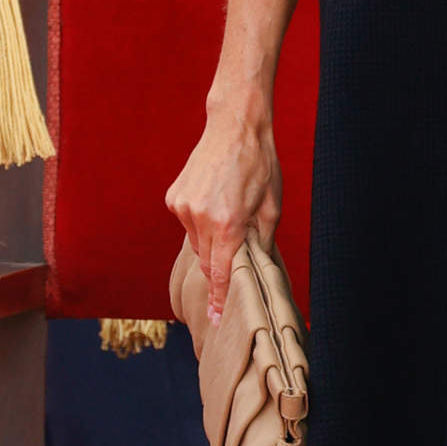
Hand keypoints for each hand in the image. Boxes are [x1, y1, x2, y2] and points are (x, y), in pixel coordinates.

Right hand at [166, 103, 281, 320]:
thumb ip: (262, 240)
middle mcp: (200, 219)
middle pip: (206, 259)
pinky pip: (187, 221)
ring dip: (210, 237)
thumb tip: (258, 266)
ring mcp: (183, 207)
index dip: (218, 298)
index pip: (219, 274)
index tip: (214, 319)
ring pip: (196, 241)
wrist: (235, 125)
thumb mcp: (272, 205)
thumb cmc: (259, 163)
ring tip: (227, 210)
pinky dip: (199, 219)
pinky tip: (214, 197)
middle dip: (220, 259)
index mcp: (227, 224)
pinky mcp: (174, 197)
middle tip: (236, 241)